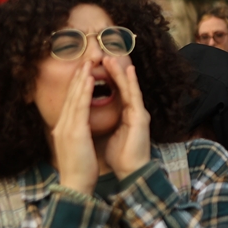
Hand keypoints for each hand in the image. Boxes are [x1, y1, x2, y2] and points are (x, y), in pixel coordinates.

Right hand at [52, 62, 99, 193]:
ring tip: (86, 64)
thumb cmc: (79, 170)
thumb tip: (77, 128)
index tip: (81, 73)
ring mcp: (66, 128)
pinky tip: (88, 80)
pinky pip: (80, 107)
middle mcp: (62, 126)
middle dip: (76, 78)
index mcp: (63, 130)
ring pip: (74, 98)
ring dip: (80, 79)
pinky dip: (83, 92)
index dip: (75, 87)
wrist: (75, 185)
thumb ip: (75, 135)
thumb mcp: (75, 148)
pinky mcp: (74, 132)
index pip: (70, 103)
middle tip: (83, 61)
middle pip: (69, 97)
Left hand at [103, 56, 152, 179]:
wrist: (131, 171)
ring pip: (129, 87)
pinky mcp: (141, 117)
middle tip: (103, 56)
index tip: (95, 69)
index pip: (114, 93)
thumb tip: (86, 118)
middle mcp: (133, 112)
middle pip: (121, 87)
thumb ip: (101, 124)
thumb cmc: (119, 156)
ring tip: (112, 58)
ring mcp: (138, 113)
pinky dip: (131, 82)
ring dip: (121, 72)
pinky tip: (129, 70)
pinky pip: (135, 95)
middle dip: (113, 71)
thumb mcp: (106, 135)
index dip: (106, 81)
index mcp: (124, 116)